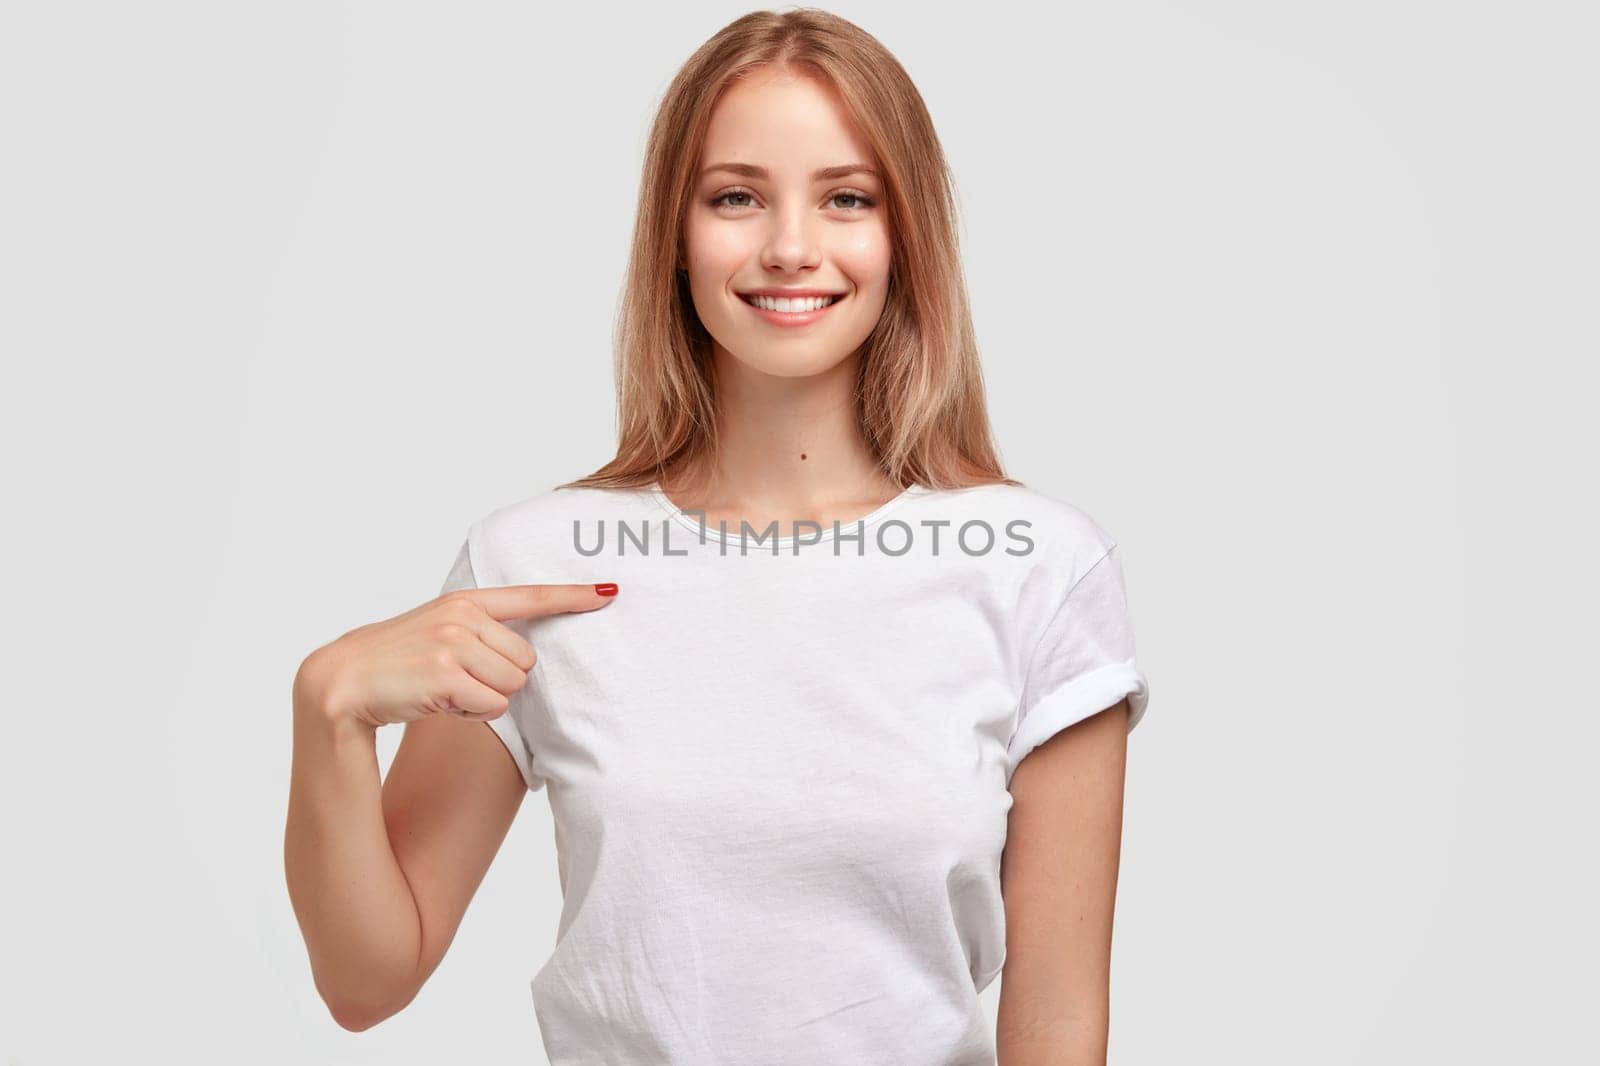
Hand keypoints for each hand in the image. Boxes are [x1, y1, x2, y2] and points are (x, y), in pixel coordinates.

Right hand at [299, 582, 618, 729]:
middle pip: (526, 662)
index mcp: (464, 601)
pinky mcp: (446, 674)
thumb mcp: (437, 633)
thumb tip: (525, 662)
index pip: (529, 596)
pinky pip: (493, 707)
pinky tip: (439, 704)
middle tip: (456, 681)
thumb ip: (478, 633)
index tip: (610, 591)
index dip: (573, 597)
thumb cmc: (396, 665)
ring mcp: (452, 642)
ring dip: (484, 700)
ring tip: (444, 691)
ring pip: (512, 687)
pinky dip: (471, 714)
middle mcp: (462, 616)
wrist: (343, 682)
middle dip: (499, 681)